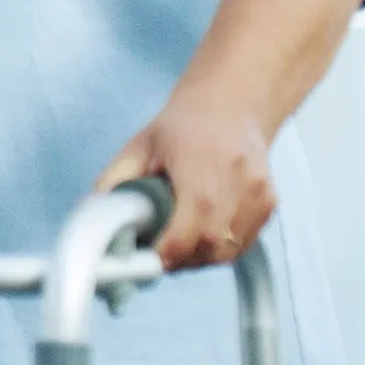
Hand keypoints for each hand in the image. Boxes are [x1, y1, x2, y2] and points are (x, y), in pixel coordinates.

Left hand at [96, 90, 276, 269]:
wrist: (231, 103)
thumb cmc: (182, 126)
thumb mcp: (138, 148)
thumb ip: (114, 183)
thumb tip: (94, 217)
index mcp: (199, 168)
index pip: (187, 230)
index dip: (166, 254)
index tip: (148, 261)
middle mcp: (235, 182)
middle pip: (209, 246)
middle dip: (180, 260)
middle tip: (157, 256)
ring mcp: (258, 194)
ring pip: (228, 251)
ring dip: (200, 258)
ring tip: (179, 245)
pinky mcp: (269, 203)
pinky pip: (243, 243)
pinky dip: (221, 249)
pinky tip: (202, 235)